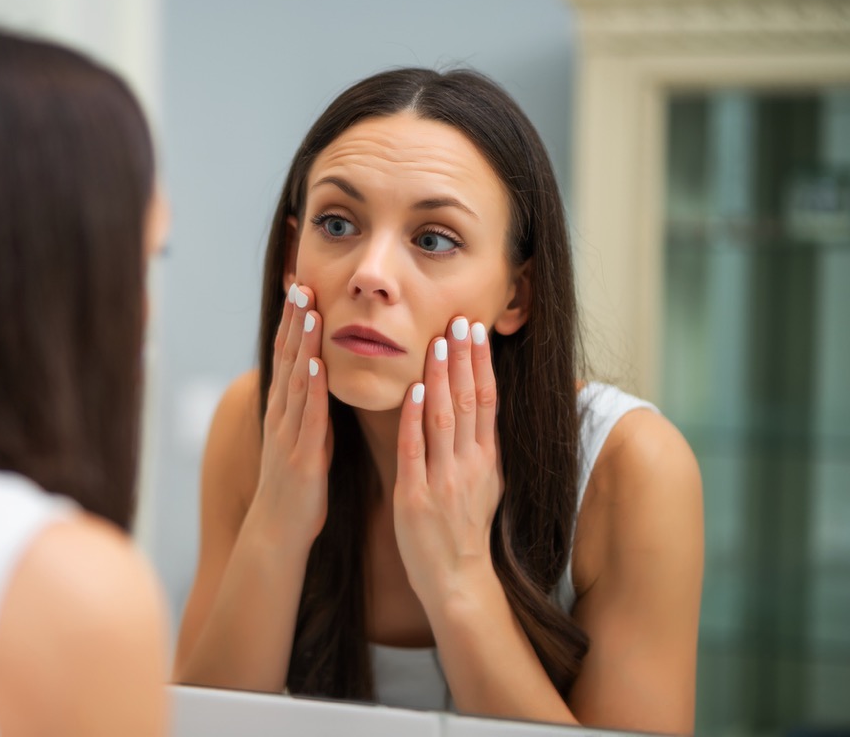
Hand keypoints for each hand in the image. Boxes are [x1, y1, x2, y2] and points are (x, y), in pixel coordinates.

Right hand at [248, 283, 332, 548]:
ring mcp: (288, 433)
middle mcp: (282, 414)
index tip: (302, 287)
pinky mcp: (301, 454)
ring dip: (302, 343)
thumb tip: (322, 377)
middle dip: (294, 320)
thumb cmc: (297, 484)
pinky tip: (315, 364)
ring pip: (295, 379)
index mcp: (285, 409)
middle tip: (300, 282)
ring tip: (309, 309)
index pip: (289, 356)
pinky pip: (306, 416)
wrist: (278, 530)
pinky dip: (309, 388)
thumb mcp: (304, 436)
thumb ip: (311, 407)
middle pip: (287, 358)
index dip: (294, 321)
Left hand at [393, 316, 503, 607]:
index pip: (486, 401)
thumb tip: (485, 408)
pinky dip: (413, 418)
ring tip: (437, 343)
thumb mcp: (487, 484)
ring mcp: (443, 479)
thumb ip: (482, 446)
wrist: (457, 579)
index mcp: (487, 460)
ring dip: (439, 378)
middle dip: (463, 359)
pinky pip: (414, 449)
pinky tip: (411, 389)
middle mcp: (469, 465)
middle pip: (467, 402)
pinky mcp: (415, 496)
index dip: (481, 364)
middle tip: (459, 321)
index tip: (475, 331)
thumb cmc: (466, 530)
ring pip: (442, 418)